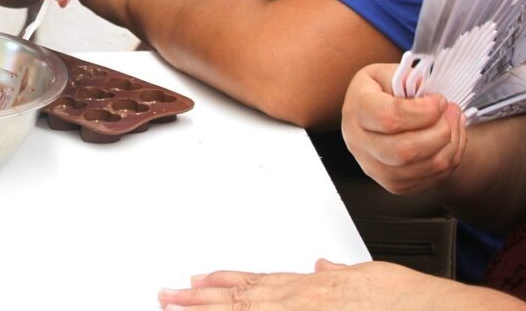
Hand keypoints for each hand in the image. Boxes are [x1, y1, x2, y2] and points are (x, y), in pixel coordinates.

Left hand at [158, 259, 466, 309]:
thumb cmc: (409, 301)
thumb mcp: (369, 278)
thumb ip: (341, 275)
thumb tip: (322, 266)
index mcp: (312, 286)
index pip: (257, 282)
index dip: (223, 282)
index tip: (196, 279)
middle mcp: (301, 300)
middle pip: (239, 298)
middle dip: (198, 298)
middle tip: (165, 295)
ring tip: (172, 306)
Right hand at [341, 63, 465, 194]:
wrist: (379, 117)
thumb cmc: (384, 92)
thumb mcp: (387, 73)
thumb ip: (405, 77)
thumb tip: (427, 92)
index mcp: (355, 109)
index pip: (388, 118)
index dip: (422, 111)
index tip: (438, 100)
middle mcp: (358, 142)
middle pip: (404, 150)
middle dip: (440, 131)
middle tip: (452, 112)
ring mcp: (373, 167)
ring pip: (422, 167)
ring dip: (451, 145)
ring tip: (455, 122)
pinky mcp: (392, 183)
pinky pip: (429, 179)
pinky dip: (450, 159)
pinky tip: (450, 140)